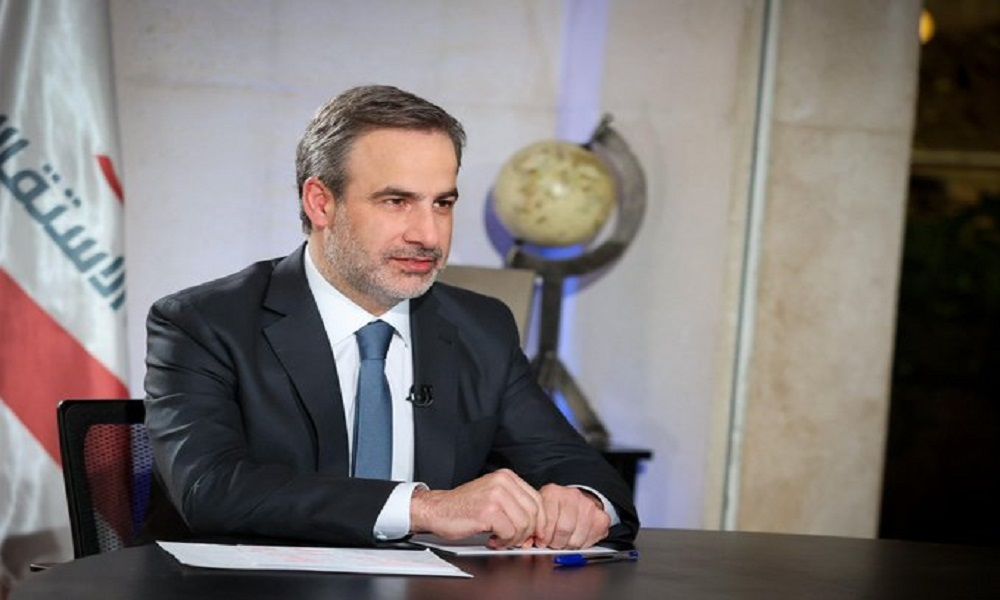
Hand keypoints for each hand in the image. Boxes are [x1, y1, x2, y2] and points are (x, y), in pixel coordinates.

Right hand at [410, 469, 545, 547]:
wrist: (437, 509)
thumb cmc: (463, 506)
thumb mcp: (493, 497)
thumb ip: (515, 506)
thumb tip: (536, 526)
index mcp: (507, 477)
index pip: (538, 500)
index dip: (541, 521)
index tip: (537, 535)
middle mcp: (503, 482)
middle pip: (534, 513)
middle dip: (529, 533)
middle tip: (517, 542)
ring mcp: (496, 495)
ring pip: (524, 524)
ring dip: (514, 539)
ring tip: (501, 540)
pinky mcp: (488, 511)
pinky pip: (510, 532)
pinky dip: (504, 541)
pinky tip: (493, 540)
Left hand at [534, 484, 610, 548]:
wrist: (577, 502)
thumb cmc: (556, 510)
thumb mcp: (541, 512)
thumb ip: (534, 526)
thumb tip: (525, 543)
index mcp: (553, 493)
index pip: (547, 519)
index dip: (543, 536)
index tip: (541, 542)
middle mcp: (572, 496)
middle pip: (563, 529)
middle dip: (556, 543)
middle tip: (553, 544)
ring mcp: (588, 506)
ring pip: (576, 538)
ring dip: (568, 545)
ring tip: (564, 542)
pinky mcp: (601, 518)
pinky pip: (591, 540)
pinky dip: (583, 545)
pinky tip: (577, 539)